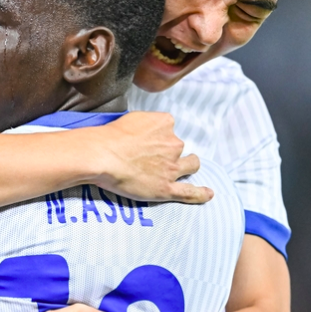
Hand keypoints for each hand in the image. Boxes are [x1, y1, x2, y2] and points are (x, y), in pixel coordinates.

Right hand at [91, 112, 212, 203]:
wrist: (103, 155)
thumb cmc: (110, 136)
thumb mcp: (131, 117)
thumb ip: (145, 123)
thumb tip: (145, 130)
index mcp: (164, 123)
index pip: (168, 126)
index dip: (158, 134)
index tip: (147, 139)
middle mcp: (173, 143)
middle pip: (178, 145)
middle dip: (169, 150)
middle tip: (152, 156)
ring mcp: (171, 167)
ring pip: (191, 165)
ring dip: (188, 165)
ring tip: (181, 168)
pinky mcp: (166, 187)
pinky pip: (189, 192)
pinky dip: (200, 194)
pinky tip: (208, 193)